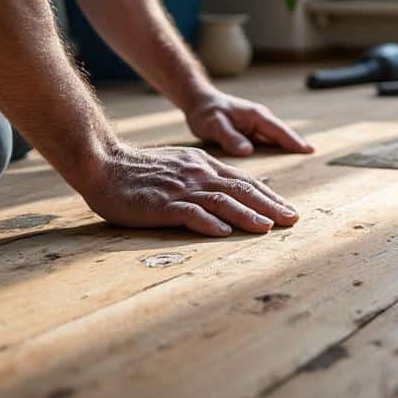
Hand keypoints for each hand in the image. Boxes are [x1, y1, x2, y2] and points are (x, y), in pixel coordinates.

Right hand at [83, 142, 299, 235]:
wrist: (104, 164)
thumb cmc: (141, 170)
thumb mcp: (181, 165)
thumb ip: (205, 176)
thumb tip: (231, 190)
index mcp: (204, 165)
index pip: (245, 180)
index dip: (269, 196)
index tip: (287, 209)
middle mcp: (198, 174)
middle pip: (241, 189)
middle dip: (270, 206)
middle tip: (292, 220)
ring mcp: (181, 188)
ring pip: (222, 201)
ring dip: (247, 215)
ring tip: (268, 228)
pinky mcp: (162, 203)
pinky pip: (189, 213)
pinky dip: (208, 223)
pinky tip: (224, 232)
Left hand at [183, 90, 314, 156]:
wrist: (198, 102)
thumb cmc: (205, 112)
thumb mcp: (214, 124)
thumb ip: (230, 136)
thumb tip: (248, 151)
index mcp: (256, 116)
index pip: (279, 130)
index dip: (294, 141)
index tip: (309, 151)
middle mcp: (260, 120)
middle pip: (283, 135)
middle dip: (298, 146)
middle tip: (314, 160)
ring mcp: (257, 126)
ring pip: (277, 139)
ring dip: (289, 149)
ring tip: (303, 166)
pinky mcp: (252, 133)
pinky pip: (268, 143)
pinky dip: (277, 151)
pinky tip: (281, 164)